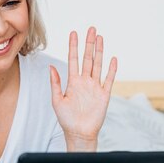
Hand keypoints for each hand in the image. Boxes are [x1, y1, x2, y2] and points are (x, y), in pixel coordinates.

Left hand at [49, 27, 117, 148]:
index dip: (74, 46)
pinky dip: (111, 69)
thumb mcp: (57, 101)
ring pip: (98, 65)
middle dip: (89, 43)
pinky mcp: (104, 95)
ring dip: (99, 51)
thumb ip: (55, 83)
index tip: (73, 33)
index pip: (73, 59)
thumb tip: (51, 67)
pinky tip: (112, 59)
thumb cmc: (67, 119)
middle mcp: (85, 81)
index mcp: (73, 82)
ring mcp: (95, 87)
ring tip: (100, 38)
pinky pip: (109, 80)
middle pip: (87, 58)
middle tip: (91, 29)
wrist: (79, 133)